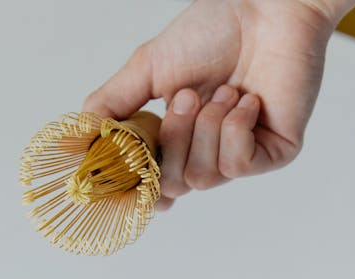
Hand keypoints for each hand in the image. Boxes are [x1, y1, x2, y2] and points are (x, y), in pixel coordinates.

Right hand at [83, 0, 354, 209]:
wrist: (265, 10)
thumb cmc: (213, 32)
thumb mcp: (146, 69)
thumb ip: (111, 107)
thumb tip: (79, 140)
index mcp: (179, 138)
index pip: (154, 185)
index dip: (139, 185)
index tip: (127, 173)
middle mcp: (209, 153)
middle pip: (171, 184)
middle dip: (173, 138)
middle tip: (189, 94)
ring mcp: (242, 156)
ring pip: (202, 177)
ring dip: (205, 128)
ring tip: (224, 90)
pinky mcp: (274, 155)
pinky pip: (237, 165)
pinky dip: (233, 128)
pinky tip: (246, 100)